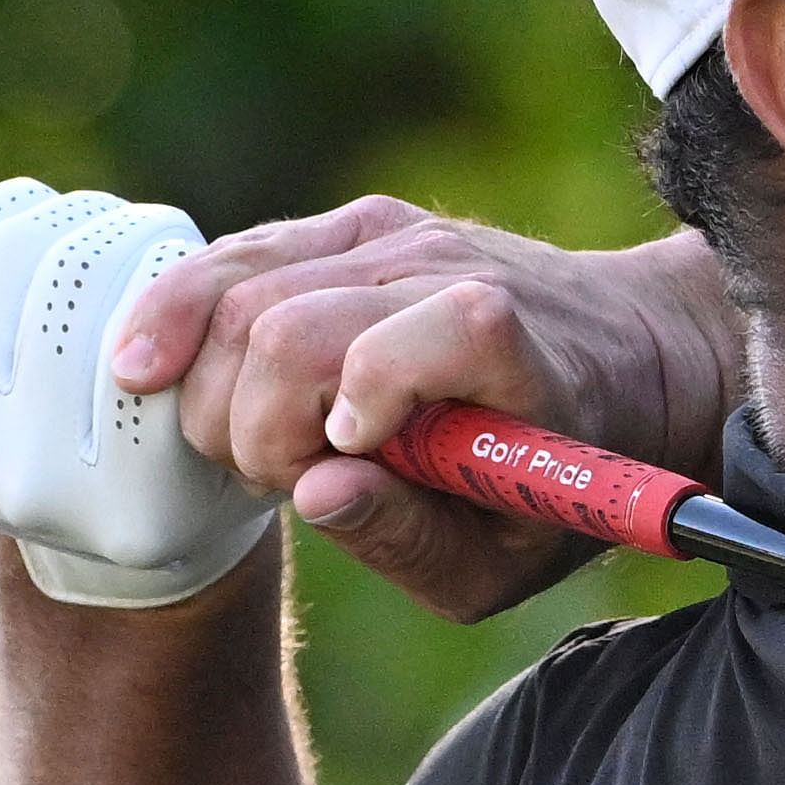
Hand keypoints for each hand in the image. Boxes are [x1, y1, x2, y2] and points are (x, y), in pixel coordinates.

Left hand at [0, 181, 277, 607]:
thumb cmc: (189, 438)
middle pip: (72, 288)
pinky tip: (29, 220)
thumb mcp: (244, 409)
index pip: (156, 340)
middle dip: (116, 232)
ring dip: (60, 220)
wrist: (88, 505)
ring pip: (2, 267)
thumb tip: (171, 273)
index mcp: (137, 514)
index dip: (173, 270)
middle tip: (146, 228)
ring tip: (96, 225)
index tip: (193, 261)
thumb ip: (234, 346)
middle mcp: (29, 496)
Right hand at [104, 200, 740, 623]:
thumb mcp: (513, 557)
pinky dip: (179, 311)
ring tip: (241, 446)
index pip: (441, 329)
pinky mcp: (354, 226)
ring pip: (244, 286)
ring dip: (209, 383)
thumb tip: (316, 492)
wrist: (631, 359)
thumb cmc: (563, 479)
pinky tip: (153, 367)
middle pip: (294, 323)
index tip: (343, 458)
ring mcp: (397, 238)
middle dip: (253, 423)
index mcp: (516, 351)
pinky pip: (235, 255)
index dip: (368, 392)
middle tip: (277, 481)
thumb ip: (416, 538)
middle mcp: (453, 272)